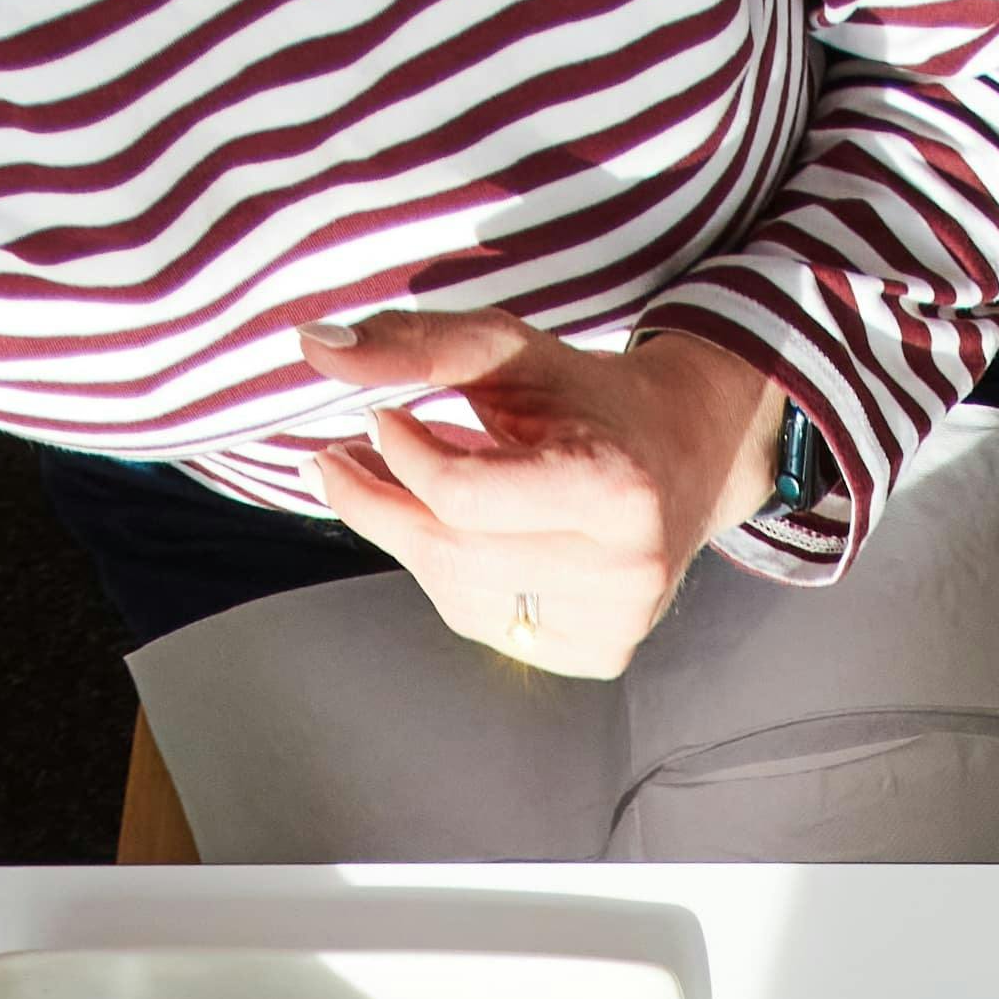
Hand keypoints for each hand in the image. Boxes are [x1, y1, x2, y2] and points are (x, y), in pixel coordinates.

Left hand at [299, 308, 785, 680]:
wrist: (685, 454)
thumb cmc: (587, 398)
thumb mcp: (510, 351)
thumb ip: (415, 345)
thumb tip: (312, 347)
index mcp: (614, 488)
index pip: (461, 497)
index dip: (400, 458)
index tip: (377, 418)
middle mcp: (624, 570)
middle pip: (451, 553)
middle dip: (380, 505)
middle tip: (342, 461)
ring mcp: (615, 623)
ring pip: (457, 595)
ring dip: (414, 540)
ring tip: (406, 492)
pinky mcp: (599, 653)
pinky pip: (484, 623)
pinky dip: (454, 579)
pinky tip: (468, 539)